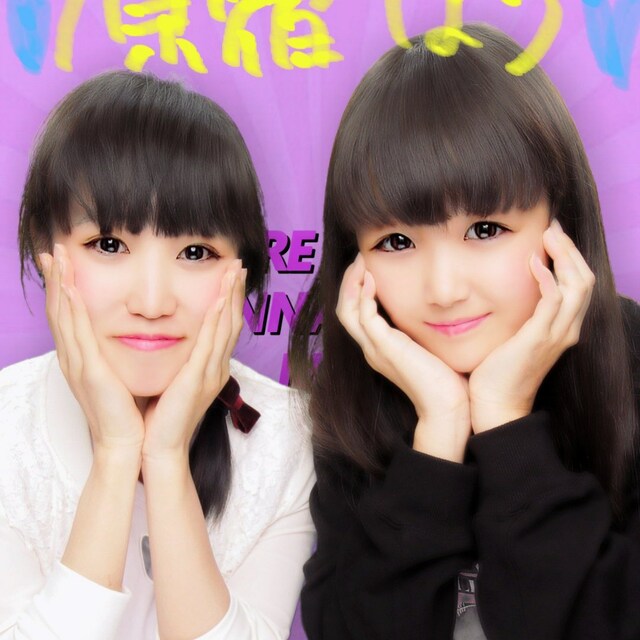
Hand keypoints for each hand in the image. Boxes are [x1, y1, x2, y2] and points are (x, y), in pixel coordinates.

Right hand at [40, 245, 144, 456]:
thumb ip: (114, 357)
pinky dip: (72, 309)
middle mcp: (74, 359)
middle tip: (51, 251)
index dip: (62, 289)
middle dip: (55, 279)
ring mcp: (78, 364)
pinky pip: (78, 334)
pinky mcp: (90, 371)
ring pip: (64, 317)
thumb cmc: (125, 412)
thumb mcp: (117, 376)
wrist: (126, 442)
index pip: (68, 317)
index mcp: (81, 359)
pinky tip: (69, 288)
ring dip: (59, 285)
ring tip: (56, 258)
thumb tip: (127, 337)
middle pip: (59, 311)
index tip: (61, 264)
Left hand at [141, 260, 244, 460]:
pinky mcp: (198, 378)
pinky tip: (219, 300)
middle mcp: (217, 368)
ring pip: (226, 328)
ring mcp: (211, 373)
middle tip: (238, 265)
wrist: (159, 447)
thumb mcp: (174, 383)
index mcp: (212, 368)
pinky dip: (216, 319)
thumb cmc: (162, 418)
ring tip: (233, 272)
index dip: (229, 301)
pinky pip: (210, 343)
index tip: (229, 277)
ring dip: (230, 297)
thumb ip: (180, 362)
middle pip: (232, 322)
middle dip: (235, 292)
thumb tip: (174, 343)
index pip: (225, 328)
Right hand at [337, 254, 470, 461]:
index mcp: (380, 349)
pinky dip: (364, 295)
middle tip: (360, 258)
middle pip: (344, 309)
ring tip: (362, 262)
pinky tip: (374, 279)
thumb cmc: (446, 381)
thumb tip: (434, 310)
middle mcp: (372, 349)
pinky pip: (364, 317)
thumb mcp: (428, 348)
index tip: (369, 267)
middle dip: (349, 281)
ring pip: (346, 311)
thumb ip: (422, 331)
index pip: (356, 314)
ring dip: (352, 283)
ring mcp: (375, 349)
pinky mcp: (384, 348)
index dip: (357, 289)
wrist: (448, 407)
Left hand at [469, 219, 594, 432]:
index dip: (570, 257)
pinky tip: (535, 263)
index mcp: (563, 327)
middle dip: (570, 250)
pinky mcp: (538, 339)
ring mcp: (556, 335)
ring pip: (576, 287)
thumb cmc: (500, 369)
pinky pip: (552, 304)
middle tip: (552, 228)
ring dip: (564, 257)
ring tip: (548, 236)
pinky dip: (547, 280)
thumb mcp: (516, 334)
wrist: (496, 403)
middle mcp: (567, 329)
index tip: (552, 236)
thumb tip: (511, 287)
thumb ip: (523, 313)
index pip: (578, 284)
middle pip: (584, 279)